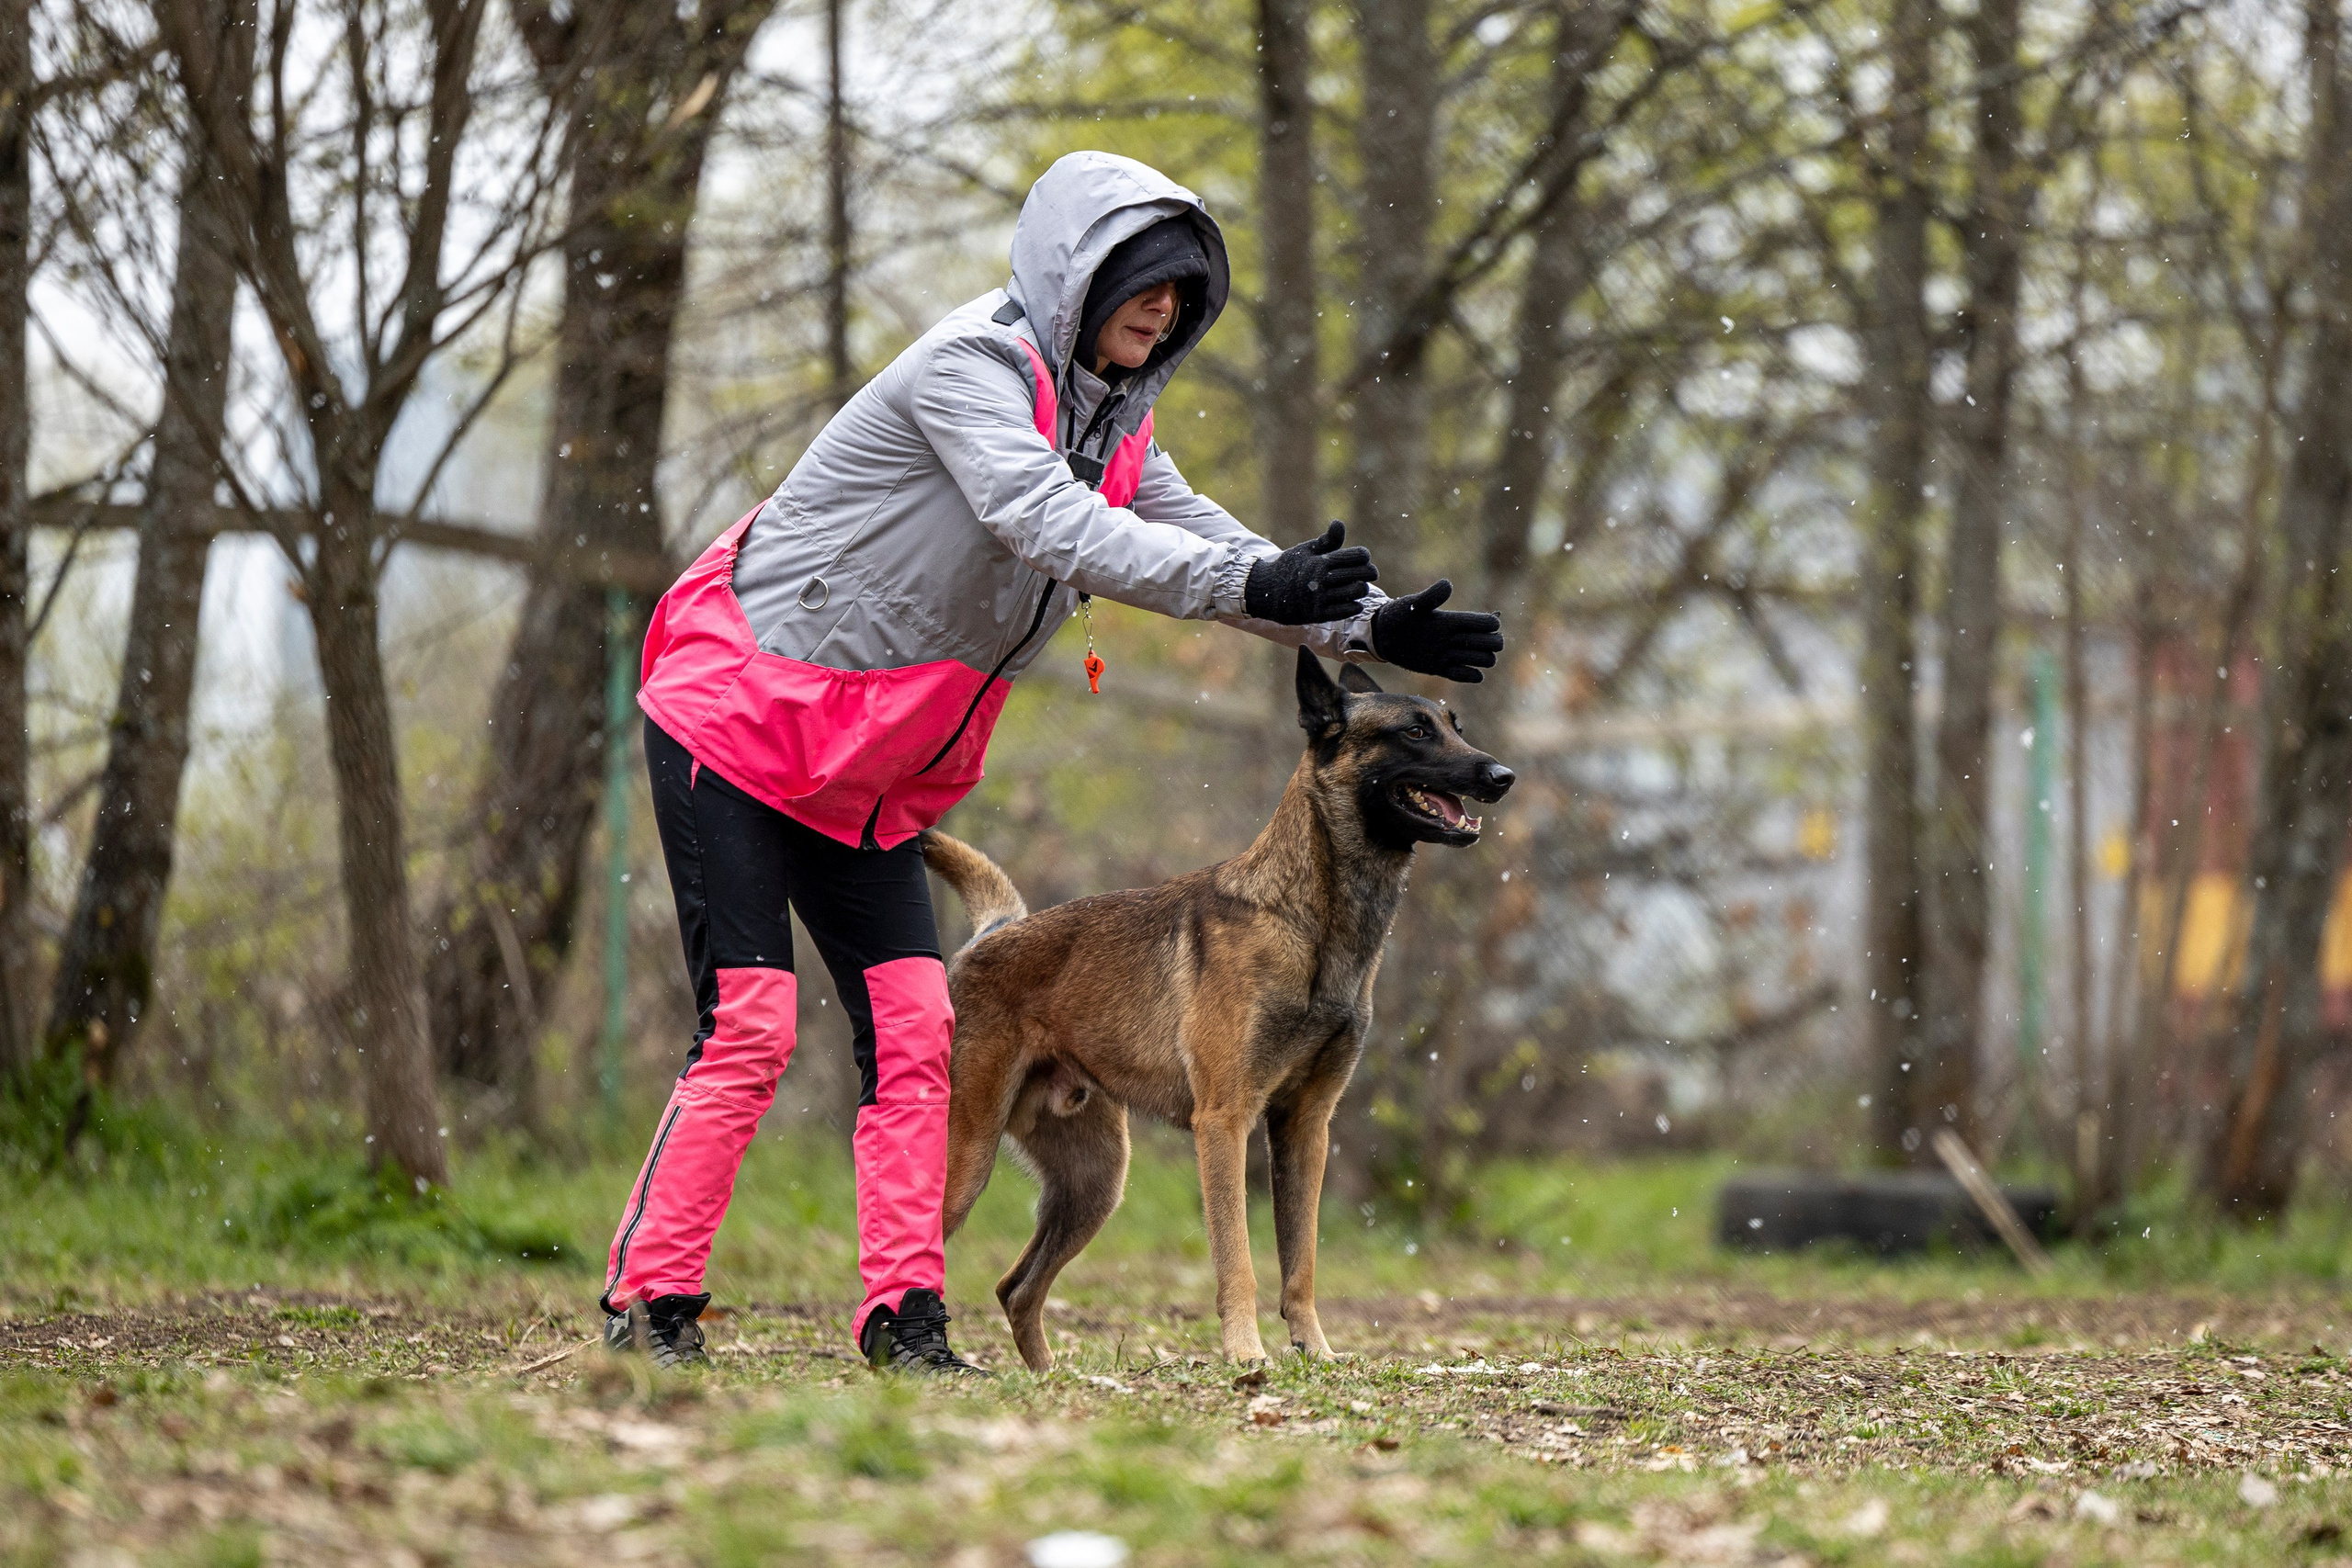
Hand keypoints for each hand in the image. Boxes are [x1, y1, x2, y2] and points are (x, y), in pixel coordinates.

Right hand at [1243, 522, 1377, 625]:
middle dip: (1370, 572)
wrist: (1265, 591)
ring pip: (1357, 591)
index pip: (1359, 555)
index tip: (1361, 559)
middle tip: (1369, 574)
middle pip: (1362, 573)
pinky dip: (1355, 605)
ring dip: (1362, 589)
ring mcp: (1319, 597)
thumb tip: (1339, 522)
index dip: (1363, 556)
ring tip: (1359, 587)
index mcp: (1321, 560)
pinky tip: (1352, 601)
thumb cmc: (1289, 567)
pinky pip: (1347, 610)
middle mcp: (1321, 578)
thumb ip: (1327, 540)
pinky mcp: (1317, 614)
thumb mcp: (1306, 550)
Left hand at [1371, 580, 1503, 681]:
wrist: (1384, 636)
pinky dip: (1470, 675)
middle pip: (1493, 643)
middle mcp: (1456, 637)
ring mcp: (1450, 654)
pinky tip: (1455, 669)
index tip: (1481, 626)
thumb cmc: (1398, 615)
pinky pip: (1468, 676)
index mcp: (1454, 620)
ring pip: (1485, 660)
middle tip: (1471, 644)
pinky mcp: (1441, 669)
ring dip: (1480, 659)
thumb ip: (1431, 596)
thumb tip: (1449, 585)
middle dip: (1490, 644)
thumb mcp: (1413, 604)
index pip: (1487, 623)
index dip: (1489, 625)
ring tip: (1461, 657)